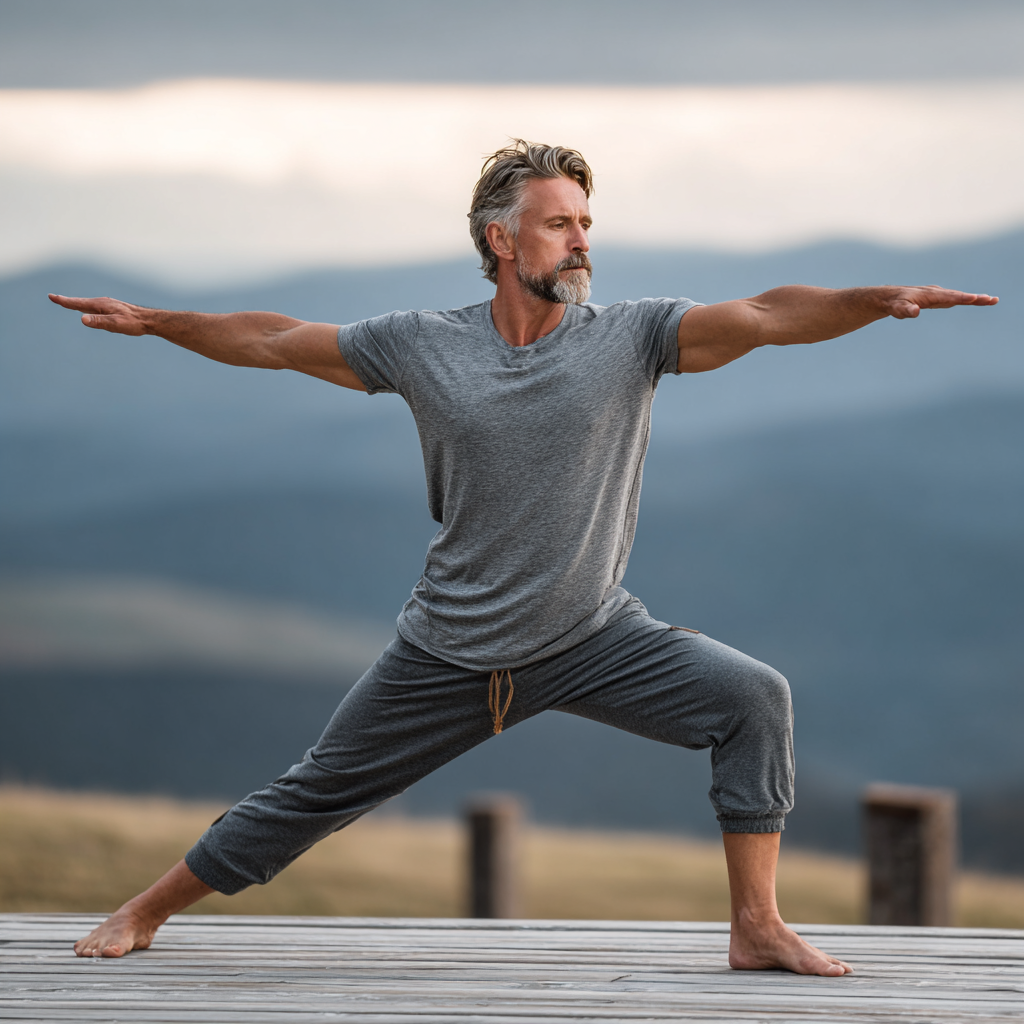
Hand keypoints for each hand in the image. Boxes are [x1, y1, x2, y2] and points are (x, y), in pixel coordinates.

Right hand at [48, 293, 149, 335]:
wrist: (149, 320)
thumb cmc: (133, 323)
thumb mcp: (116, 325)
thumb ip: (99, 322)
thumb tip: (82, 319)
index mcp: (100, 305)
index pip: (78, 303)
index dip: (64, 301)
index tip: (51, 296)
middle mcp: (102, 303)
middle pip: (81, 302)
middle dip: (67, 301)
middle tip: (54, 298)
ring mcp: (107, 305)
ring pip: (88, 305)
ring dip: (76, 303)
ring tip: (66, 302)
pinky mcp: (112, 309)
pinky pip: (96, 308)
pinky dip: (87, 307)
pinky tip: (90, 311)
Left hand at [883, 285, 998, 319]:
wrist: (889, 298)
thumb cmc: (894, 304)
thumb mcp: (898, 309)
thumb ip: (906, 310)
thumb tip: (915, 311)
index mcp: (930, 295)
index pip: (949, 297)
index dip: (963, 298)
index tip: (977, 298)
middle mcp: (936, 293)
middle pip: (958, 296)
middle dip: (975, 298)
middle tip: (992, 300)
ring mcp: (938, 295)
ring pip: (958, 296)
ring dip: (974, 298)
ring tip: (990, 300)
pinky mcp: (937, 298)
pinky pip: (954, 298)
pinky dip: (965, 299)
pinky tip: (975, 300)